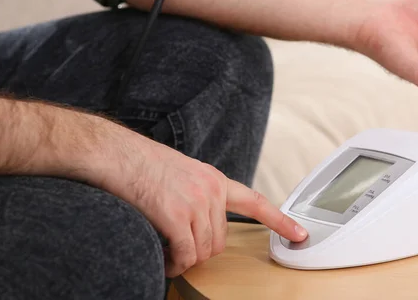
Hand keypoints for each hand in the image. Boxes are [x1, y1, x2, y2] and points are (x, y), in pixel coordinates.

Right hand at [89, 125, 307, 277]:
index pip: (254, 201)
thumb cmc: (141, 164)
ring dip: (185, 258)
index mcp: (214, 179)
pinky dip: (175, 263)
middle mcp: (211, 190)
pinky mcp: (177, 216)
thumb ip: (198, 194)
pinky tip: (165, 258)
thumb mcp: (181, 173)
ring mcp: (196, 202)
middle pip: (220, 241)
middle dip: (200, 250)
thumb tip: (199, 225)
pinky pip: (185, 254)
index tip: (299, 233)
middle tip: (178, 248)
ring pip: (203, 251)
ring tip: (167, 251)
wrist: (117, 155)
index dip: (279, 220)